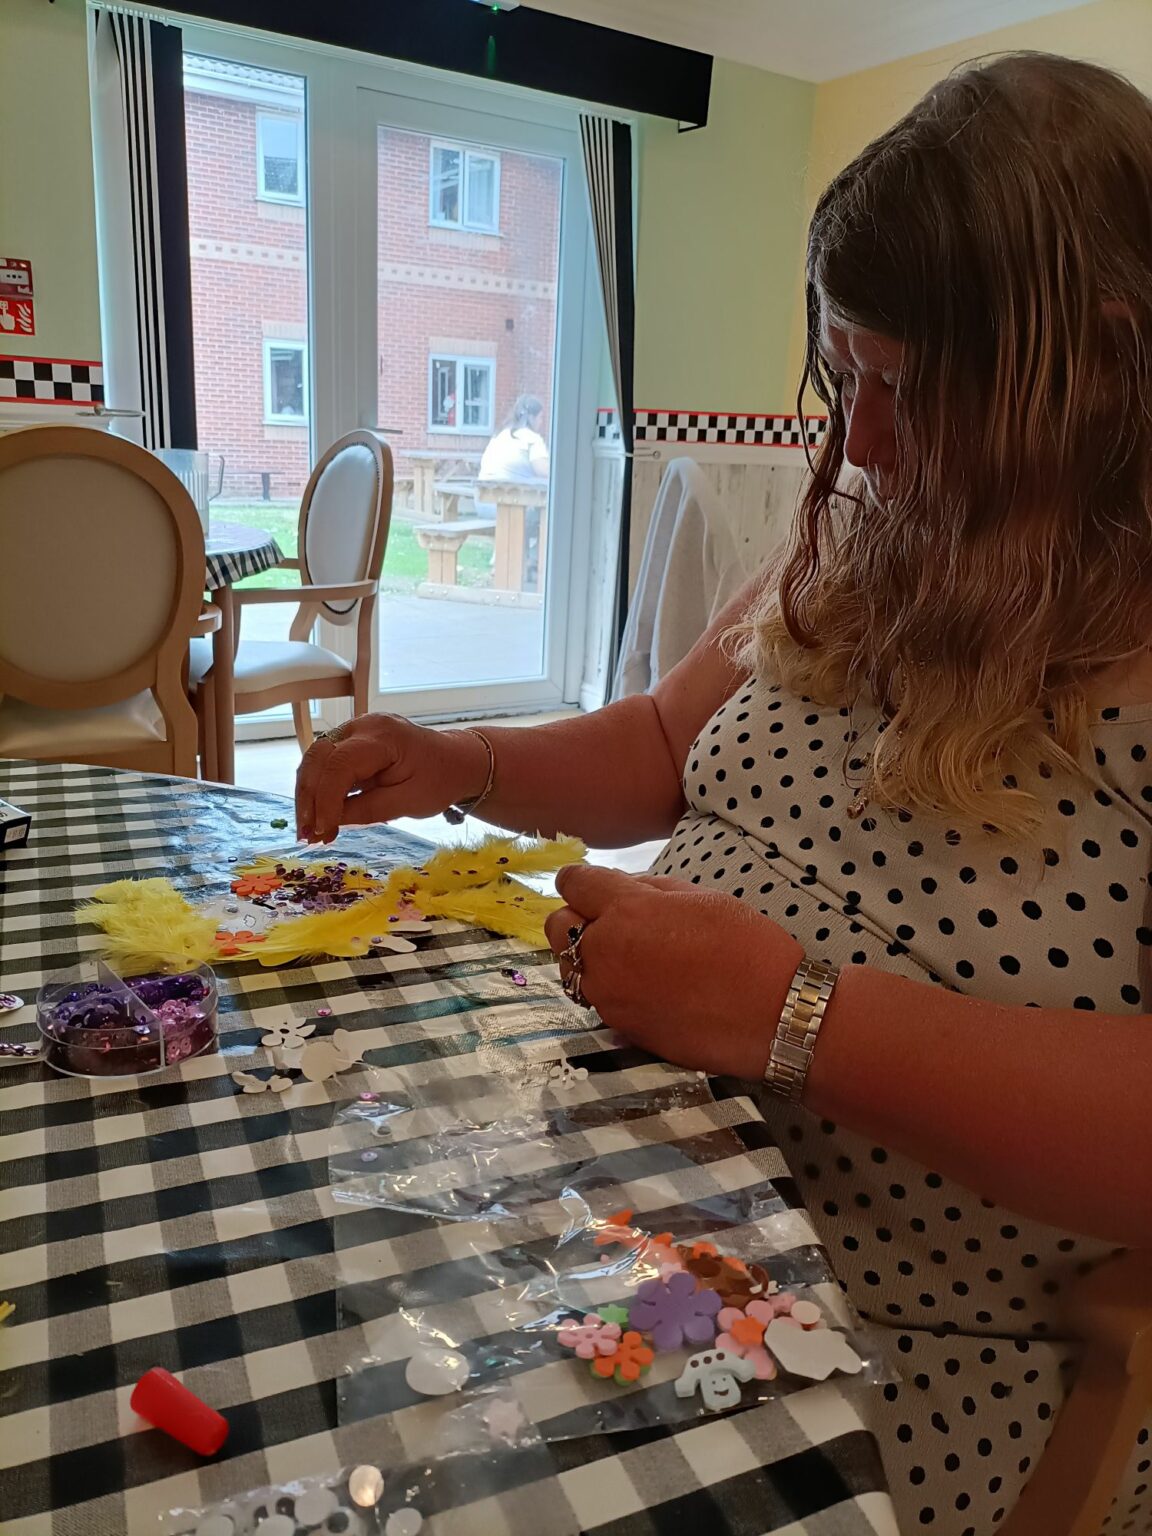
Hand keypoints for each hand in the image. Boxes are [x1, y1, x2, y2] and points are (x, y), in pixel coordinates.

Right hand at [295, 715, 487, 841]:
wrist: (456, 761)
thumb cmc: (440, 780)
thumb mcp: (409, 802)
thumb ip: (368, 810)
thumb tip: (328, 822)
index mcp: (383, 736)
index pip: (339, 764)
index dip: (325, 799)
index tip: (322, 831)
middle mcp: (363, 725)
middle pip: (318, 758)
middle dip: (309, 799)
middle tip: (308, 836)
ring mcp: (355, 729)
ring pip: (316, 760)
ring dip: (309, 796)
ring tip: (312, 833)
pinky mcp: (351, 740)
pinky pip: (326, 763)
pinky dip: (320, 790)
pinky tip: (321, 818)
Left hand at [544, 866, 803, 1079]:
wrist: (773, 1015)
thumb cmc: (747, 946)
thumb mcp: (701, 896)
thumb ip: (650, 888)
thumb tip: (621, 888)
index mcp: (626, 910)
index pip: (574, 884)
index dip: (581, 880)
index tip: (592, 885)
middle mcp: (606, 953)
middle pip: (557, 928)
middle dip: (575, 918)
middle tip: (610, 920)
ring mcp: (609, 995)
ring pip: (571, 968)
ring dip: (589, 956)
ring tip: (629, 957)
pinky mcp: (621, 1027)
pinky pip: (598, 999)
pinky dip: (610, 987)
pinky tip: (645, 986)